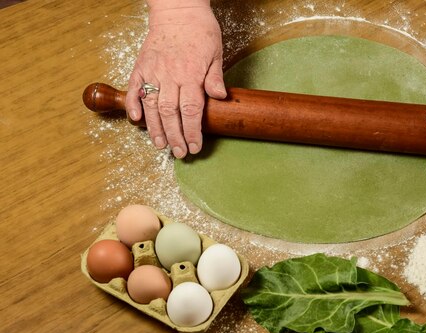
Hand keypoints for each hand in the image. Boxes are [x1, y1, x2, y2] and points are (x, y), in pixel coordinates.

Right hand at [125, 4, 225, 157]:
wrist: (177, 9)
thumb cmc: (200, 31)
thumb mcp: (216, 52)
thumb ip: (215, 77)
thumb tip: (221, 97)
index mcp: (191, 74)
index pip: (191, 110)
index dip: (192, 131)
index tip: (195, 146)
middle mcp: (170, 75)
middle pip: (171, 113)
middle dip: (175, 136)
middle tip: (179, 153)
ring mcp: (153, 71)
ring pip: (152, 106)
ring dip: (155, 128)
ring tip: (160, 145)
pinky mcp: (141, 67)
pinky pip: (134, 89)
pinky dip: (133, 105)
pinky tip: (136, 120)